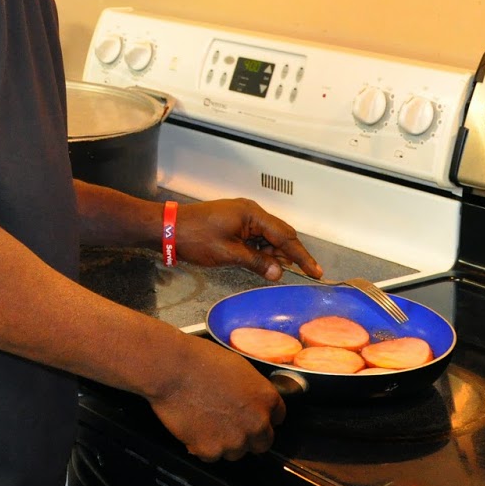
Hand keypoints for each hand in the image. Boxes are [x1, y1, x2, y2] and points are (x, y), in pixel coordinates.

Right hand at [149, 333, 284, 461]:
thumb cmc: (200, 360)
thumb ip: (252, 390)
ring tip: (206, 421)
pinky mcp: (211, 450)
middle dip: (248, 434)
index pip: (278, 417)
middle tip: (228, 423)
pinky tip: (194, 427)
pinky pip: (211, 456)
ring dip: (225, 442)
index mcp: (266, 398)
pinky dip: (203, 446)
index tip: (250, 414)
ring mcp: (235, 440)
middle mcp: (256, 422)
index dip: (262, 415)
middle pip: (262, 442)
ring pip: (236, 452)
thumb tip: (251, 401)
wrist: (171, 369)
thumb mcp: (238, 367)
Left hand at [175, 198, 322, 280]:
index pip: (285, 235)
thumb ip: (257, 262)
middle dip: (289, 254)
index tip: (316, 271)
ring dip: (273, 254)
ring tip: (274, 271)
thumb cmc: (195, 238)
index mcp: (251, 214)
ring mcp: (241, 215)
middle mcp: (250, 211)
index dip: (302, 255)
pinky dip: (261, 250)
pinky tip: (262, 263)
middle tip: (301, 274)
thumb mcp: (228, 253)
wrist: (168, 229)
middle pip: (279, 234)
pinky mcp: (234, 222)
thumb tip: (279, 272)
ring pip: (268, 237)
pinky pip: (255, 237)